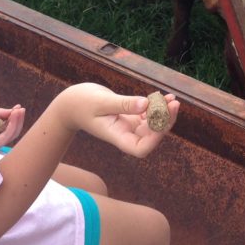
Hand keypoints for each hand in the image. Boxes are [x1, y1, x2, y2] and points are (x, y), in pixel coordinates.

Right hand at [56, 83, 179, 158]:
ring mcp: (128, 125)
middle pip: (151, 136)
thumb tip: (145, 104)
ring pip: (152, 124)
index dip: (155, 138)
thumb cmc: (80, 103)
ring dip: (164, 112)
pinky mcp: (130, 115)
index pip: (141, 148)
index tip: (162, 120)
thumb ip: (123, 104)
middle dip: (165, 121)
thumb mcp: (101, 102)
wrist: (70, 103)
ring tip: (171, 97)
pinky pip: (147, 113)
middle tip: (173, 103)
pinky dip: (156, 105)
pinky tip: (163, 95)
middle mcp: (125, 134)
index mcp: (116, 136)